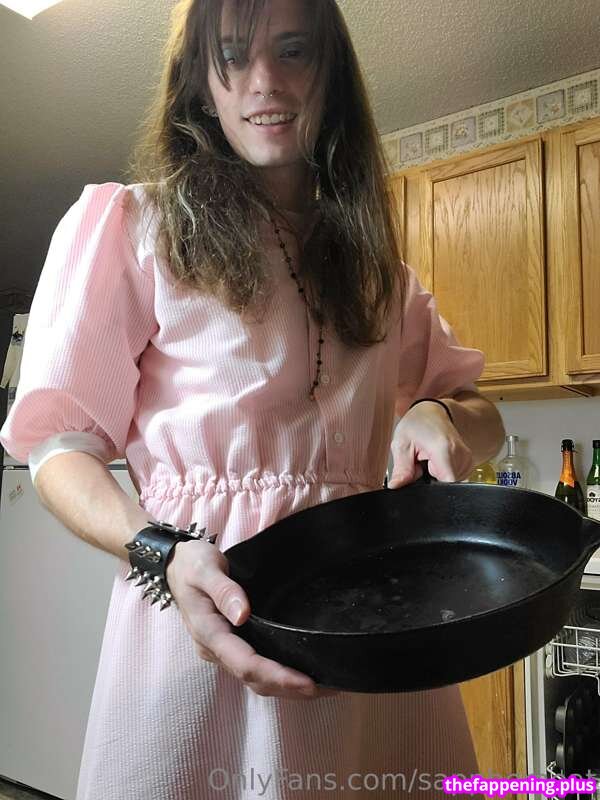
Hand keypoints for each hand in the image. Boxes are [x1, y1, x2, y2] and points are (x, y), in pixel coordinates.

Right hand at [165, 539, 339, 699]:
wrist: (176, 564)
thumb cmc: (192, 564)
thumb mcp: (205, 568)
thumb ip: (223, 590)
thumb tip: (242, 615)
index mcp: (208, 632)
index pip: (245, 663)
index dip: (277, 675)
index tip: (306, 681)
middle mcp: (215, 648)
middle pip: (254, 679)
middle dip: (289, 688)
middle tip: (327, 688)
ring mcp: (222, 649)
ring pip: (255, 679)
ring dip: (286, 687)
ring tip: (323, 686)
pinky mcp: (230, 645)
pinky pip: (255, 667)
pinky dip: (278, 675)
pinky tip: (299, 672)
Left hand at [387, 401, 473, 487]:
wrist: (432, 412)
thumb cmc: (416, 424)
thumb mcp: (402, 445)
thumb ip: (401, 470)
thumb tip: (396, 486)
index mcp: (444, 449)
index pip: (445, 483)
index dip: (430, 482)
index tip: (422, 469)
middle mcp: (460, 453)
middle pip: (446, 483)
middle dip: (431, 477)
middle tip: (422, 459)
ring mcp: (466, 457)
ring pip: (451, 481)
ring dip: (438, 473)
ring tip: (430, 457)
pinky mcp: (469, 461)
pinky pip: (456, 477)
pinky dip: (445, 471)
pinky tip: (438, 459)